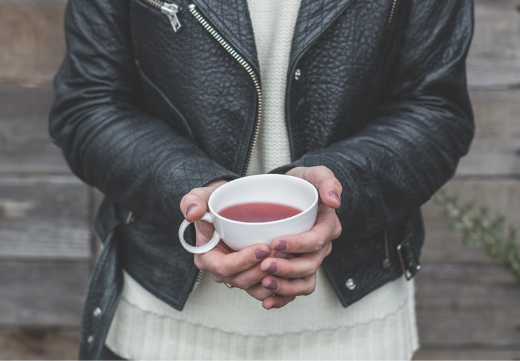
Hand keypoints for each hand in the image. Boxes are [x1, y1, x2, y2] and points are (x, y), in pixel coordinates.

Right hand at [180, 180, 294, 304]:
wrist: (230, 206)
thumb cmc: (215, 203)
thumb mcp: (202, 196)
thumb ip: (193, 201)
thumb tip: (192, 213)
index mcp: (207, 258)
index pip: (224, 267)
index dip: (243, 261)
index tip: (262, 248)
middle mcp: (222, 271)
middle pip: (242, 280)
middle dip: (263, 270)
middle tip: (282, 253)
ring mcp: (239, 276)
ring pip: (257, 288)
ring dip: (275, 278)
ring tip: (290, 259)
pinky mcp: (255, 277)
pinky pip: (268, 289)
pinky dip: (281, 284)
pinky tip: (294, 271)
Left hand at [259, 166, 342, 309]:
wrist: (290, 194)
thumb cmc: (302, 184)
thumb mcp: (315, 174)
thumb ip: (327, 181)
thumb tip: (335, 201)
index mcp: (327, 227)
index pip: (316, 240)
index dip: (297, 244)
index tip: (276, 242)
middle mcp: (321, 247)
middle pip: (309, 265)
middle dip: (287, 268)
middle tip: (264, 265)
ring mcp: (309, 259)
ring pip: (304, 282)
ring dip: (285, 287)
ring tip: (264, 284)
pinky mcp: (297, 268)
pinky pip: (295, 289)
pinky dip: (282, 298)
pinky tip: (267, 301)